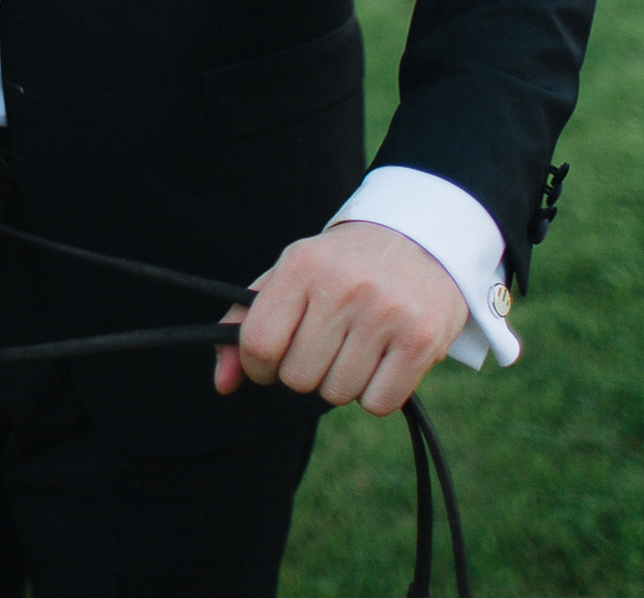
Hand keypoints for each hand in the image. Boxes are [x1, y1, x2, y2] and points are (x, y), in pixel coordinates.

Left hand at [212, 221, 468, 415]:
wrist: (421, 240)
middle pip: (297, 378)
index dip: (258, 366)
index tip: (272, 360)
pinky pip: (377, 404)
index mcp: (301, 264)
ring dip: (341, 382)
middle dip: (304, 372)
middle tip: (325, 345)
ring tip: (357, 347)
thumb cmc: (340, 268)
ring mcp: (385, 313)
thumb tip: (222, 385)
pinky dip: (376, 394)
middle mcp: (343, 286)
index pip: (258, 343)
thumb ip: (244, 325)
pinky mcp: (421, 340)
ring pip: (336, 393)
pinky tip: (383, 360)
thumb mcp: (288, 277)